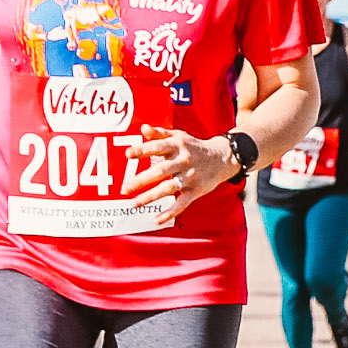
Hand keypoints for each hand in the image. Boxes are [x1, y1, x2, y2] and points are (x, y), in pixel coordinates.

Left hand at [118, 130, 237, 223]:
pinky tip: (157, 219)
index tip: (128, 154)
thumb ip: (159, 133)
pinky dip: (170, 212)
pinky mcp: (195, 190)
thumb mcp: (179, 136)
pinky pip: (182, 203)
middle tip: (124, 188)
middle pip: (161, 171)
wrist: (223, 157)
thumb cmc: (194, 147)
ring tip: (134, 203)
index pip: (157, 147)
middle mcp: (183, 161)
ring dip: (151, 196)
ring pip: (169, 188)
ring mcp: (189, 177)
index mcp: (177, 146)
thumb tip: (142, 129)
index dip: (142, 150)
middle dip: (141, 180)